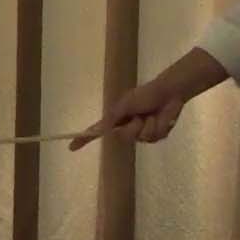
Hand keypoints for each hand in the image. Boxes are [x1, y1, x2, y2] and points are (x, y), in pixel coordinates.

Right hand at [70, 78, 185, 150]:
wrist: (168, 93)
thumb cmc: (145, 95)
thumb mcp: (125, 104)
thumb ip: (112, 118)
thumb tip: (98, 130)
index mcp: (116, 119)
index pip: (97, 131)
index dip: (84, 139)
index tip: (71, 146)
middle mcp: (126, 128)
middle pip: (122, 138)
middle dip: (131, 128)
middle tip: (139, 116)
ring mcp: (141, 133)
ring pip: (139, 139)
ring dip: (147, 126)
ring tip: (151, 115)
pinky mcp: (156, 136)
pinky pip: (153, 138)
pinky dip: (158, 127)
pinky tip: (161, 118)